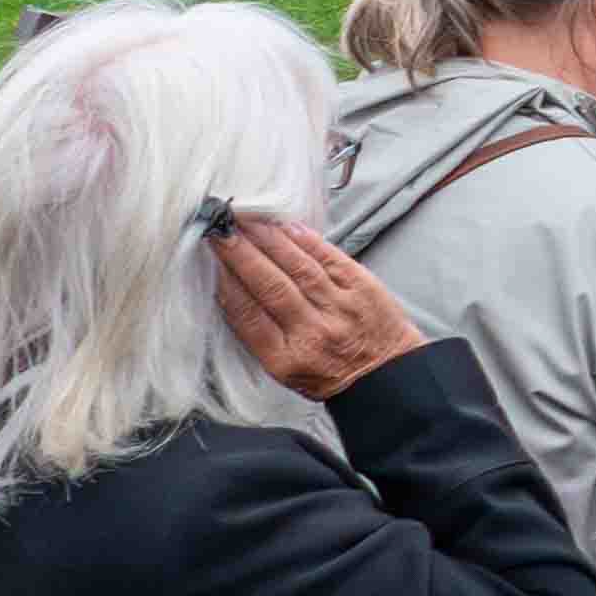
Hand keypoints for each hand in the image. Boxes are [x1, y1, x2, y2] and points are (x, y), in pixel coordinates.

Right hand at [213, 213, 430, 399]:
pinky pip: (330, 258)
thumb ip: (258, 334)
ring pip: (299, 267)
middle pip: (271, 287)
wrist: (385, 375)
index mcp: (285, 359)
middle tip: (221, 230)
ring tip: (247, 220)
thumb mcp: (283, 369)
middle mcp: (312, 333)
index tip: (209, 260)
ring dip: (270, 239)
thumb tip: (229, 289)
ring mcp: (340, 308)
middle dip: (242, 255)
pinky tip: (286, 225)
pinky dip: (306, 239)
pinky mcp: (363, 288)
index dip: (226, 284)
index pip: (248, 316)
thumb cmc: (327, 372)